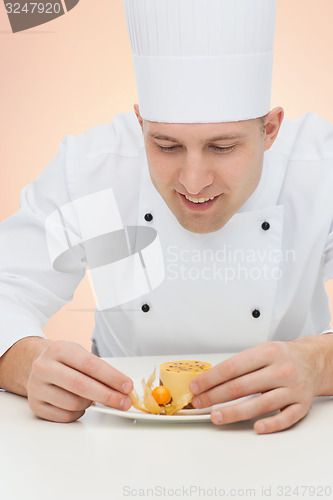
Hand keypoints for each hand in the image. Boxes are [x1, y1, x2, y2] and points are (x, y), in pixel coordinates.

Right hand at [27, 340, 132, 422]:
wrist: (33, 363)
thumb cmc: (63, 359)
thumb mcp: (78, 354)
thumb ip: (98, 369)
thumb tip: (121, 388)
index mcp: (59, 349)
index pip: (90, 364)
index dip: (111, 377)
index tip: (127, 386)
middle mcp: (44, 367)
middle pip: (81, 385)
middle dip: (107, 396)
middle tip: (124, 402)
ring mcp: (37, 387)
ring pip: (73, 403)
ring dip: (90, 404)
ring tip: (93, 397)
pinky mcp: (35, 405)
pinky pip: (64, 416)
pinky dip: (78, 413)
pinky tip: (80, 405)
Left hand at [189, 337, 326, 433]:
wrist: (313, 361)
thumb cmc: (282, 357)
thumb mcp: (262, 351)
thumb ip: (239, 365)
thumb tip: (209, 380)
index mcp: (268, 352)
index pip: (233, 367)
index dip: (211, 379)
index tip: (197, 386)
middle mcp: (281, 370)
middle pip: (242, 386)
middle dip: (215, 396)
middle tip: (199, 402)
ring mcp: (293, 389)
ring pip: (260, 404)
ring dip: (234, 412)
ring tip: (216, 416)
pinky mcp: (302, 405)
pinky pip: (285, 418)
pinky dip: (270, 424)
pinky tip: (256, 427)